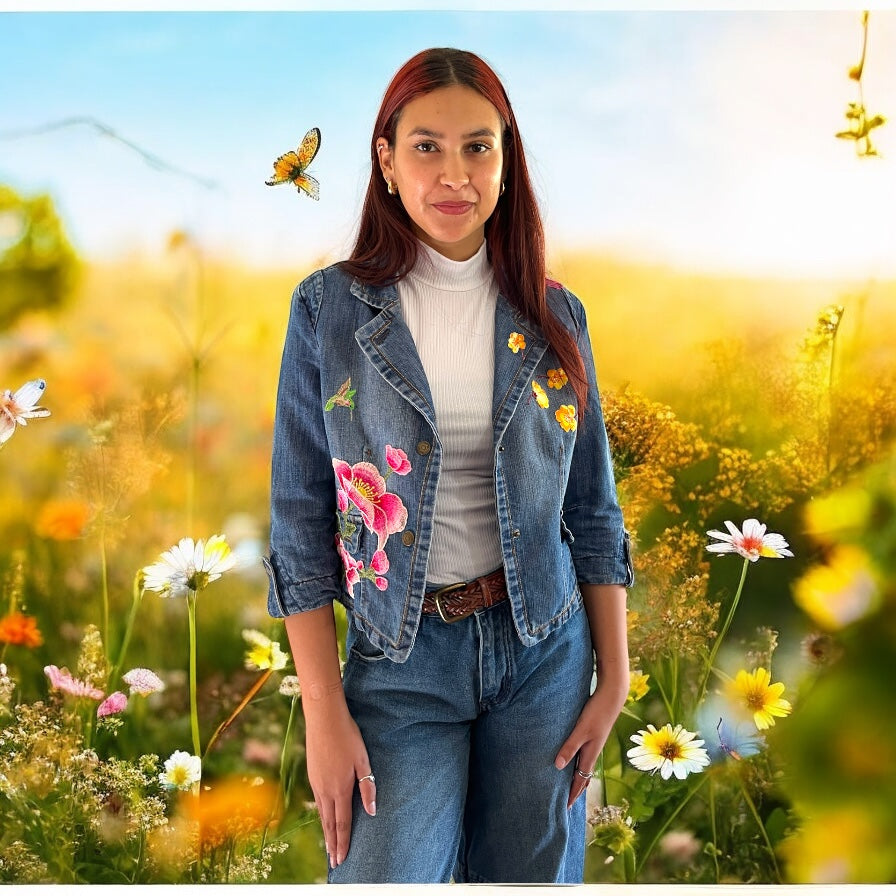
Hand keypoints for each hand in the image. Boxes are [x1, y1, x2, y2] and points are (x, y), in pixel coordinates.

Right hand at [304, 702, 376, 868]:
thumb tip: (372, 812)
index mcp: (340, 788)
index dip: (344, 842)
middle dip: (332, 844)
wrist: (323, 718)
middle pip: (329, 824)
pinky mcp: (312, 775)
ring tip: (329, 846)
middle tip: (335, 862)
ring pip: (321, 814)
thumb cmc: (347, 736)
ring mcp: (316, 783)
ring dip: (326, 832)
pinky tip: (324, 818)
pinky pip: (318, 802)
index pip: (342, 823)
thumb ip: (368, 787)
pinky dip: (321, 816)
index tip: (343, 859)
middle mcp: (325, 790)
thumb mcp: (363, 760)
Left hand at [554, 683, 625, 808]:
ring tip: (568, 785)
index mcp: (590, 754)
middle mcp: (592, 751)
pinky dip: (576, 762)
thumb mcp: (581, 730)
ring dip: (575, 777)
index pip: (580, 780)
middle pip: (582, 776)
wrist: (612, 695)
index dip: (572, 794)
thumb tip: (558, 766)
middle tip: (565, 803)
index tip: (565, 809)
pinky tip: (571, 758)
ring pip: (583, 765)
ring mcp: (593, 743)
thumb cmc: (596, 712)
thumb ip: (570, 747)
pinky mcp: (591, 734)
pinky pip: (583, 754)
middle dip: (574, 790)